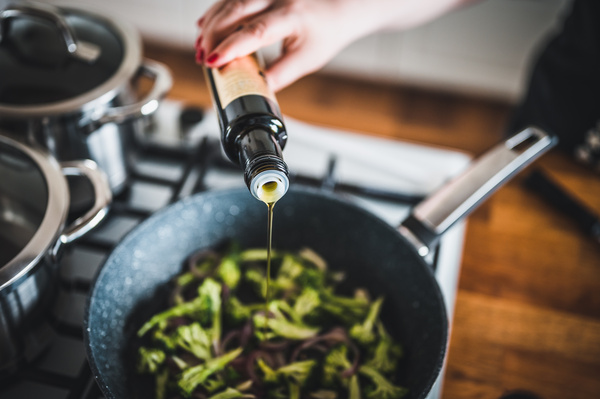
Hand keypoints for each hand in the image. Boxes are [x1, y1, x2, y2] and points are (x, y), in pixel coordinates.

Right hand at [195, 0, 474, 90]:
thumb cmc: (327, 32)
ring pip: (230, 3)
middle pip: (236, 11)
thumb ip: (280, 75)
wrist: (342, 6)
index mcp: (293, 16)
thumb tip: (256, 91)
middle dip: (213, 36)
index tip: (213, 61)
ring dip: (211, 25)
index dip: (232, 46)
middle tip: (202, 60)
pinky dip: (216, 14)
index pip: (257, 30)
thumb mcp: (308, 60)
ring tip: (200, 49)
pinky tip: (204, 27)